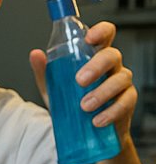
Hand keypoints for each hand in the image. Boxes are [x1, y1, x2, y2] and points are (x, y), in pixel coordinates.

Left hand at [29, 21, 136, 142]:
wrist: (84, 132)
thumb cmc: (72, 103)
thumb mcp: (55, 88)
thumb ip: (45, 71)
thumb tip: (35, 55)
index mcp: (94, 56)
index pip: (105, 35)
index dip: (101, 31)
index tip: (89, 38)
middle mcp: (111, 67)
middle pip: (112, 56)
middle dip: (96, 66)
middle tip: (79, 81)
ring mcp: (121, 83)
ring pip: (121, 79)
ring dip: (102, 92)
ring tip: (84, 106)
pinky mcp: (127, 102)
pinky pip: (125, 102)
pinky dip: (111, 111)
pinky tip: (97, 120)